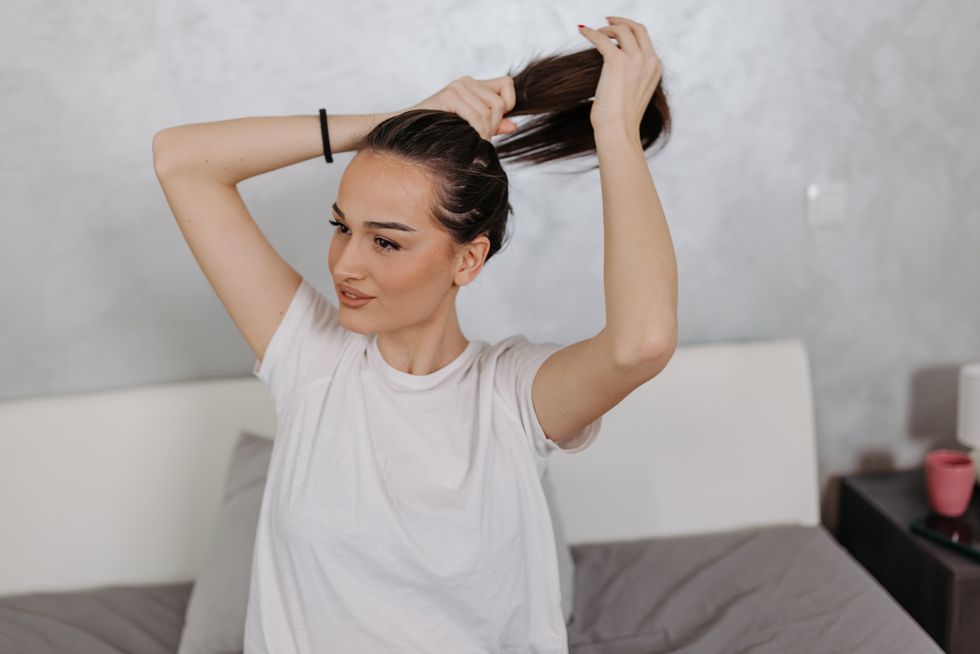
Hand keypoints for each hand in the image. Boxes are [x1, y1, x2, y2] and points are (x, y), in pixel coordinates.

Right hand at [406, 76, 518, 139]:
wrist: (407, 133)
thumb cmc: (437, 132)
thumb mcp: (470, 127)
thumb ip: (492, 124)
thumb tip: (514, 126)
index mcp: (473, 85)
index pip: (507, 83)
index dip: (509, 102)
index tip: (498, 120)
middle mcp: (466, 81)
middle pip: (500, 103)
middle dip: (494, 126)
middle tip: (481, 139)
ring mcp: (458, 87)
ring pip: (490, 112)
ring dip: (485, 133)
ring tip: (472, 141)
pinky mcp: (449, 95)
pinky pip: (476, 116)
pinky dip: (477, 132)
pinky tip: (468, 140)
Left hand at [577, 17, 662, 137]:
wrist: (618, 129)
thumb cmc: (622, 119)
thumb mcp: (635, 93)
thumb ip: (632, 77)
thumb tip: (615, 70)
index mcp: (656, 67)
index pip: (645, 40)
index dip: (630, 31)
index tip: (617, 31)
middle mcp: (649, 60)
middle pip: (637, 28)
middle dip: (622, 21)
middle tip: (607, 21)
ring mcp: (634, 59)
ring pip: (621, 30)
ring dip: (606, 28)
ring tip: (595, 32)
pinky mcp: (616, 61)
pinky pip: (601, 38)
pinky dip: (591, 32)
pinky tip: (582, 31)